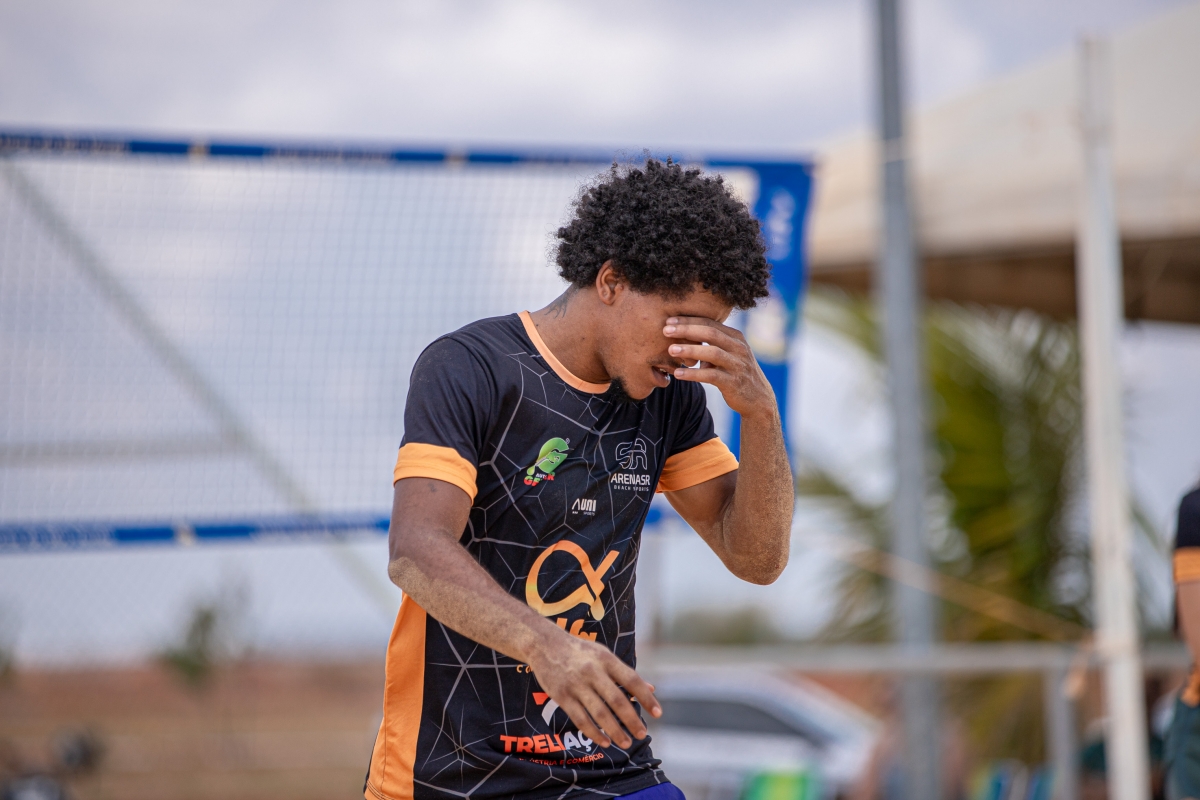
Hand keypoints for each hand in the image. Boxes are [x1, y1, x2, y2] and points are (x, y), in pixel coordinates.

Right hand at [526, 630, 660, 749]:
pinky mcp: (561, 696)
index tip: (658, 713)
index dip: (646, 698)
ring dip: (614, 731)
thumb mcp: (603, 655)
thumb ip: (625, 673)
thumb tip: (652, 688)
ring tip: (626, 742)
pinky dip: (593, 732)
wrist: (544, 644)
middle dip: (631, 720)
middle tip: (642, 734)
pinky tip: (604, 741)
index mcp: (606, 659)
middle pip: (616, 700)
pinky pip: (580, 719)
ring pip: (599, 713)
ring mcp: (576, 684)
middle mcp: (592, 671)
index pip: (631, 680)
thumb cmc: (580, 651)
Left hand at [664, 317, 775, 417]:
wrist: (757, 398)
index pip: (710, 323)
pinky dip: (693, 374)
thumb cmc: (736, 373)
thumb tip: (684, 337)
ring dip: (689, 350)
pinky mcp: (733, 383)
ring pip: (712, 353)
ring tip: (670, 350)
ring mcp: (737, 365)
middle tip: (665, 330)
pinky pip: (711, 376)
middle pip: (710, 333)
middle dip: (687, 330)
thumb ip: (712, 344)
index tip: (669, 320)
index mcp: (736, 337)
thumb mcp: (728, 354)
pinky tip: (678, 374)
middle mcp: (739, 348)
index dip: (689, 320)